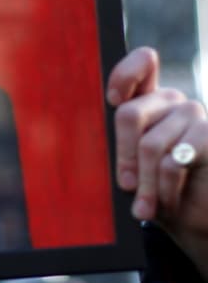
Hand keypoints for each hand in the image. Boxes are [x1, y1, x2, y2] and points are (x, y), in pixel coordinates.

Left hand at [107, 46, 207, 265]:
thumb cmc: (155, 191)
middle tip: (126, 186)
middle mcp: (170, 101)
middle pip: (129, 115)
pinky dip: (165, 190)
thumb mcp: (130, 168)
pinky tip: (169, 203)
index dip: (124, 75)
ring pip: (150, 145)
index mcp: (147, 100)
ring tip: (145, 208)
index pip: (141, 64)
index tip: (112, 99)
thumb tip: (89, 141)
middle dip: (123, 158)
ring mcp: (192, 114)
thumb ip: (117, 147)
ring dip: (145, 184)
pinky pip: (173, 162)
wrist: (192, 218)